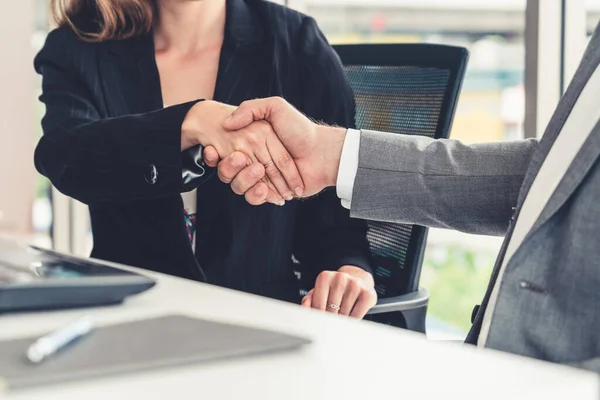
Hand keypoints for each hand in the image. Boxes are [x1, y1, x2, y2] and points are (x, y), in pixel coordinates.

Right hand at [182, 100, 303, 202]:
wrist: (322, 152)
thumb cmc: (300, 129)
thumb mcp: (276, 107)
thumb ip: (250, 109)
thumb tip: (227, 123)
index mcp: (252, 142)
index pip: (227, 152)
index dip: (216, 155)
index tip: (214, 150)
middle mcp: (255, 160)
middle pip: (229, 171)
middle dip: (229, 168)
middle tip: (239, 158)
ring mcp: (263, 178)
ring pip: (239, 186)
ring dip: (244, 180)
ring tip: (257, 171)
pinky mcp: (272, 192)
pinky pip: (255, 197)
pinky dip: (257, 195)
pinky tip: (265, 189)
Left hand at [301, 266, 376, 318]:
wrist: (358, 280)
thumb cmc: (335, 289)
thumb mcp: (320, 292)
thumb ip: (309, 300)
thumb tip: (305, 307)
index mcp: (325, 277)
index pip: (318, 304)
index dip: (318, 316)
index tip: (320, 320)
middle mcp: (340, 278)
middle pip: (331, 310)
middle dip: (330, 319)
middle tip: (331, 321)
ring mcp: (355, 285)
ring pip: (344, 313)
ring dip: (341, 320)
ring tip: (341, 317)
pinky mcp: (367, 294)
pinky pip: (358, 314)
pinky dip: (353, 320)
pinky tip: (351, 317)